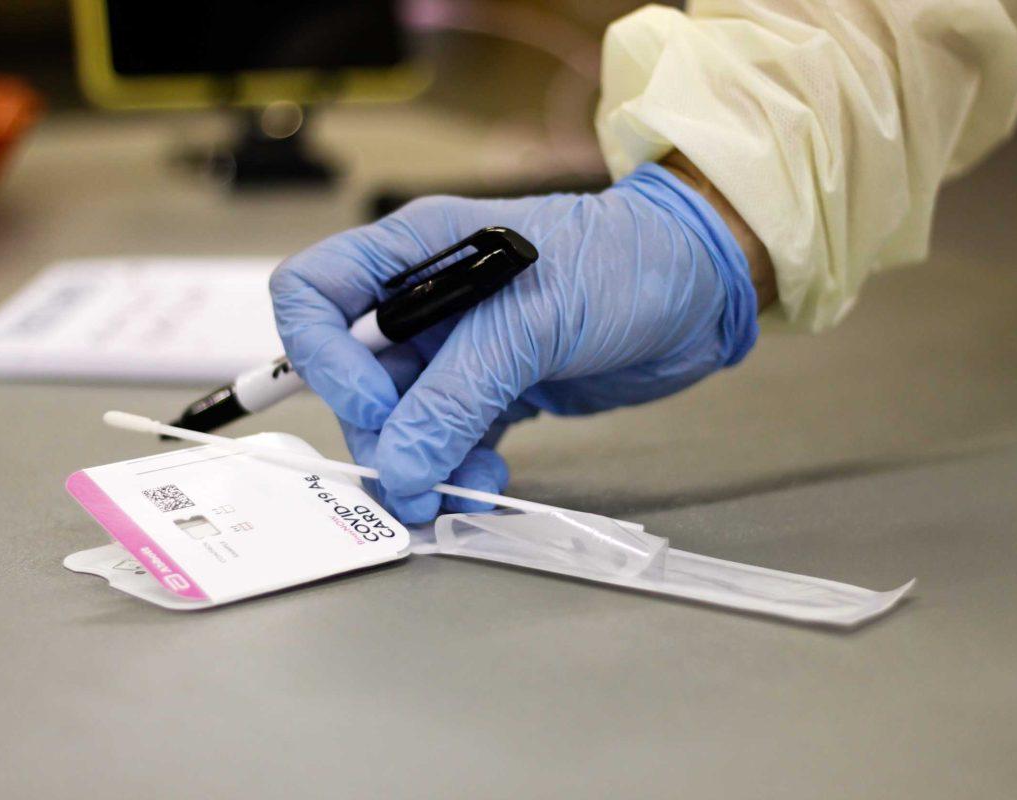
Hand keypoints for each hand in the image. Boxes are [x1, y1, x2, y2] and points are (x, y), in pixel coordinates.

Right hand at [270, 163, 758, 521]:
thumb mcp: (535, 318)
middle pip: (353, 378)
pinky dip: (457, 472)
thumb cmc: (626, 261)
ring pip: (402, 423)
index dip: (321, 355)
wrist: (701, 288)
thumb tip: (398, 464)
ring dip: (421, 466)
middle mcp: (425, 303)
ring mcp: (458, 352)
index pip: (315, 295)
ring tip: (469, 490)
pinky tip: (489, 484)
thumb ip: (459, 391)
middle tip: (417, 480)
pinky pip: (448, 443)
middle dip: (381, 434)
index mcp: (415, 252)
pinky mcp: (494, 393)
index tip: (369, 404)